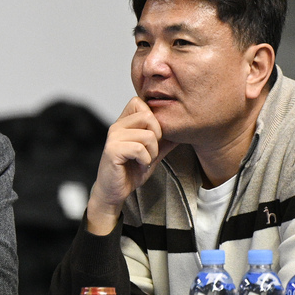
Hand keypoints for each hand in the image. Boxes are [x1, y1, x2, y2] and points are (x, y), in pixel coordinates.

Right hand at [86, 97, 174, 234]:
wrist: (114, 192)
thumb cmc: (129, 172)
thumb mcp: (152, 154)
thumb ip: (164, 142)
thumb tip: (181, 130)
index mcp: (124, 123)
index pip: (139, 102)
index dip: (153, 118)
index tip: (153, 137)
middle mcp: (117, 126)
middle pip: (147, 116)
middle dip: (157, 136)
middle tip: (151, 152)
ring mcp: (113, 137)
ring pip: (147, 135)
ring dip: (152, 152)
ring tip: (144, 161)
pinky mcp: (113, 150)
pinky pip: (139, 148)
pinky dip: (145, 160)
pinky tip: (139, 165)